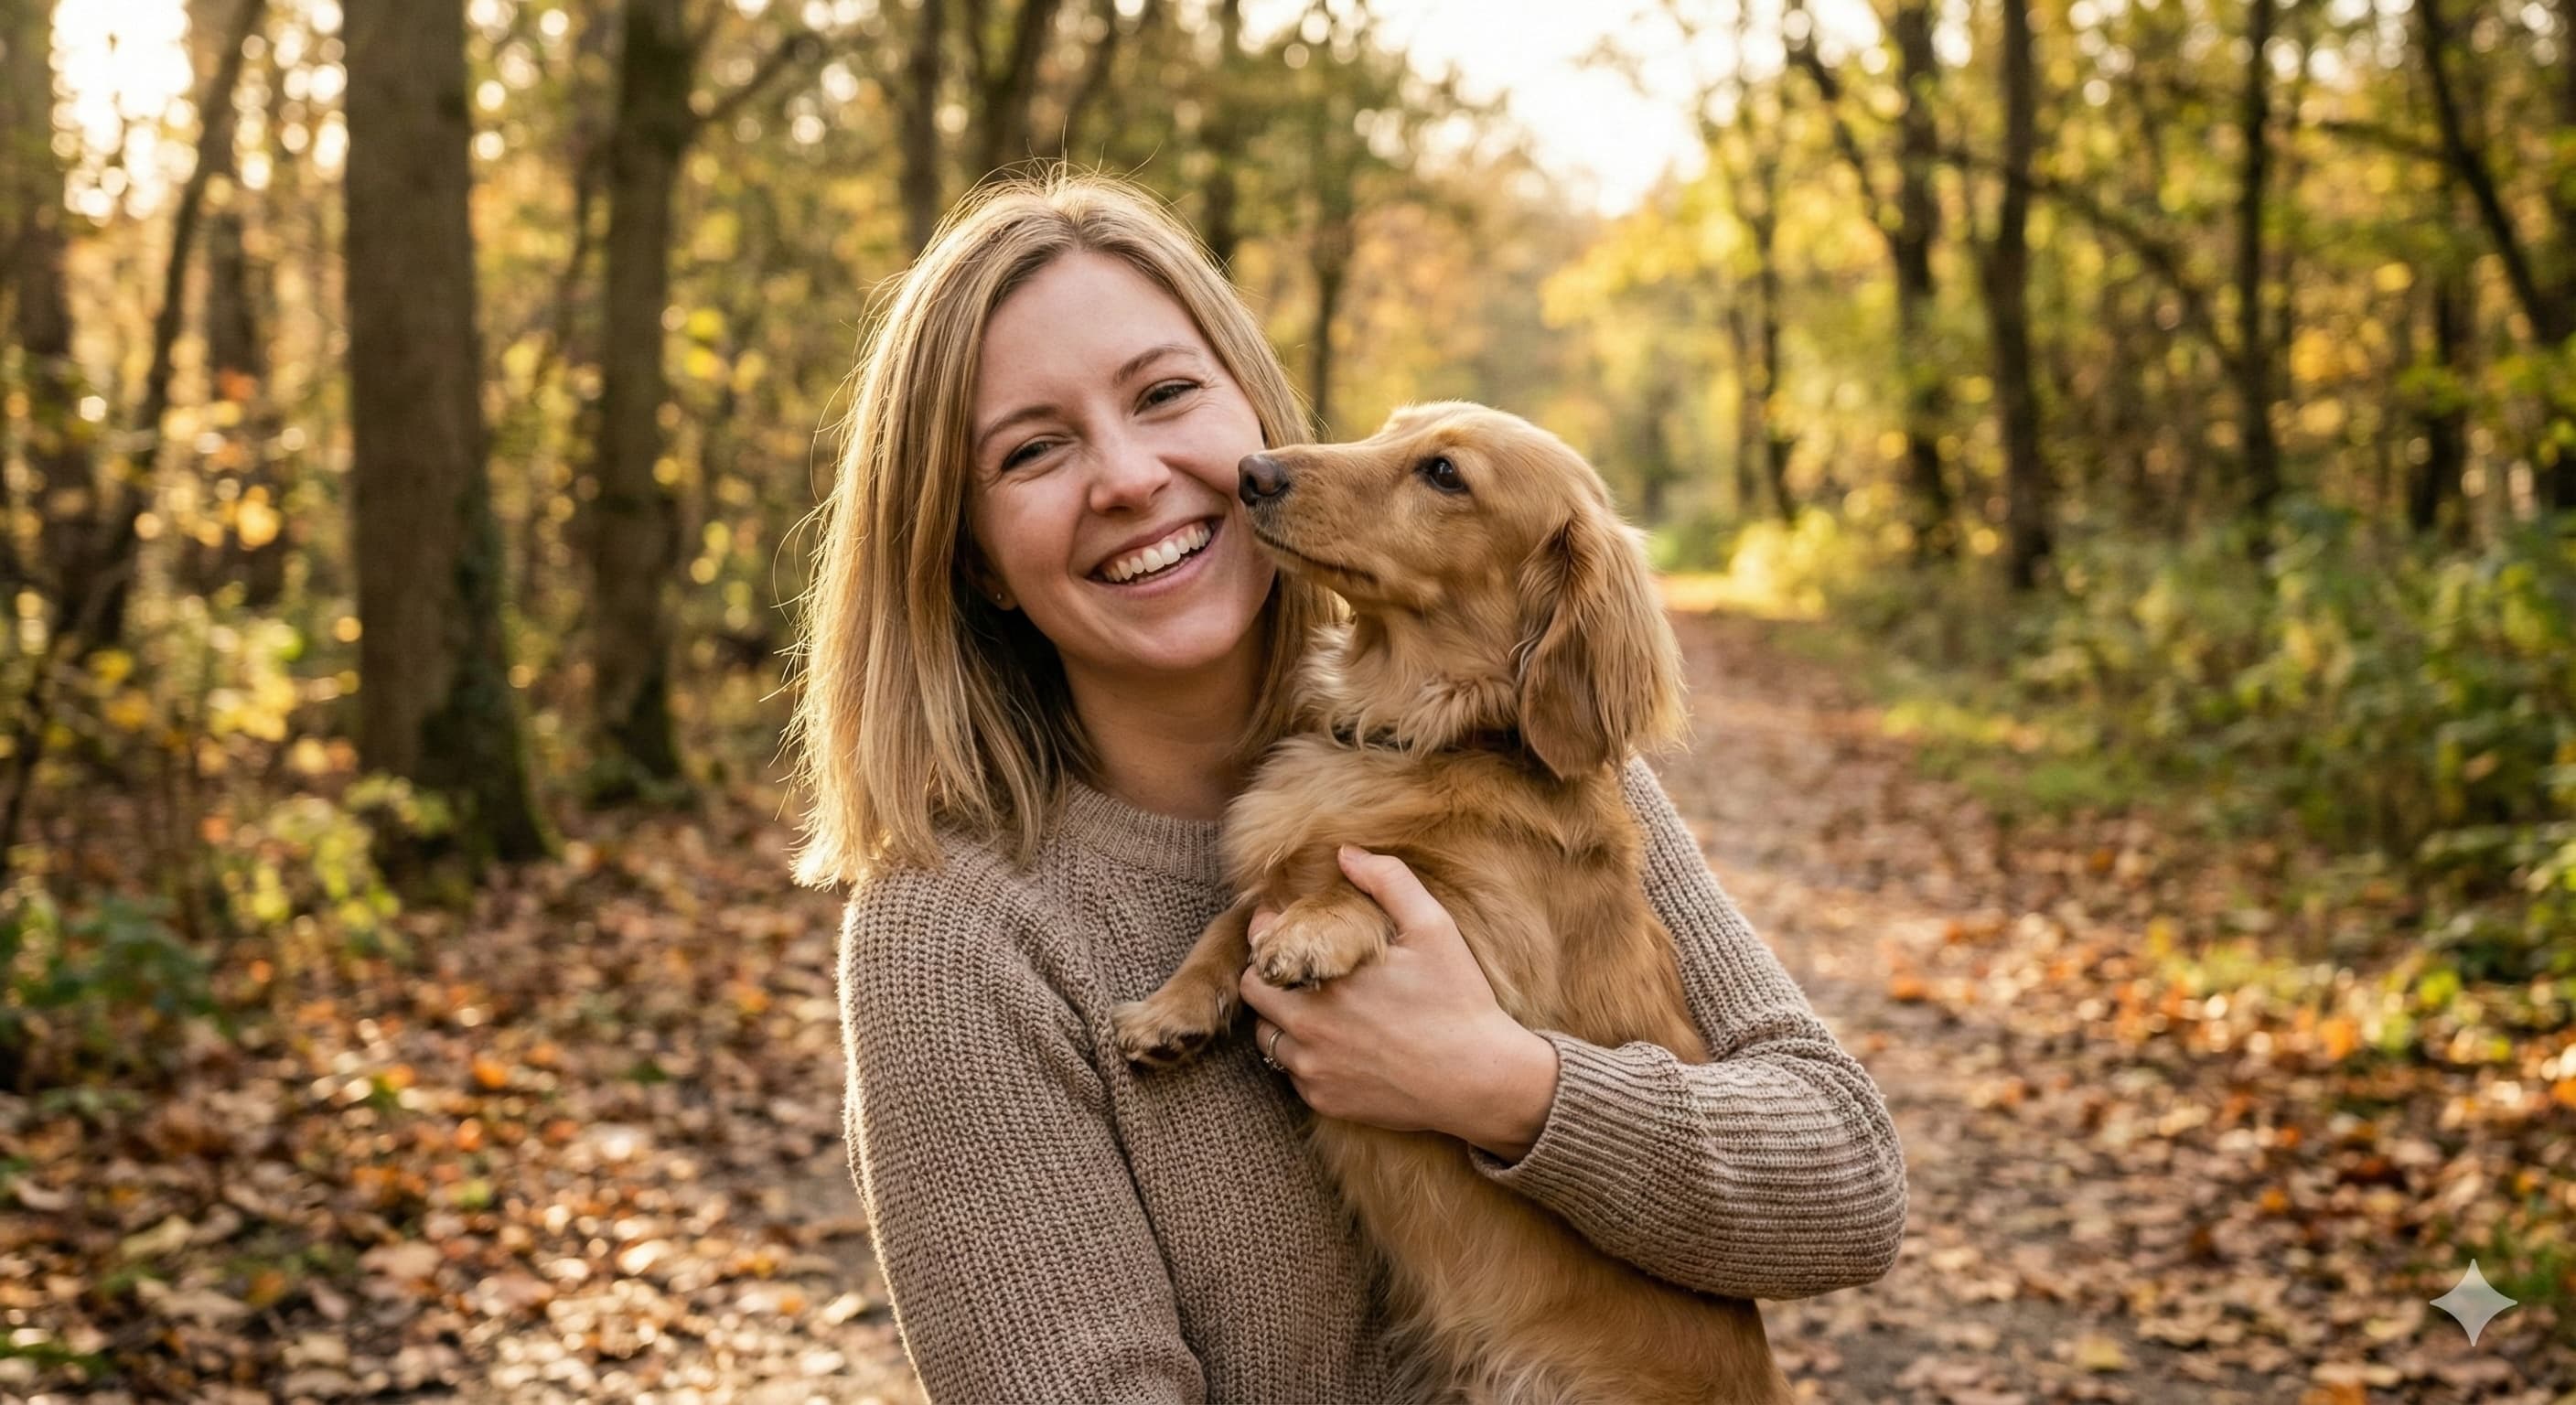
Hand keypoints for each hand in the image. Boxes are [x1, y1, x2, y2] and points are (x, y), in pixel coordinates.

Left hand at [1240, 846, 1560, 1159]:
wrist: (1481, 1079)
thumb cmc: (1458, 1000)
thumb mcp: (1433, 928)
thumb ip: (1388, 882)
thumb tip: (1346, 852)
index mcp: (1325, 981)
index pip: (1259, 950)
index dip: (1267, 934)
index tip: (1284, 927)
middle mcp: (1308, 1028)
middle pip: (1253, 994)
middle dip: (1268, 976)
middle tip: (1299, 968)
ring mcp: (1314, 1070)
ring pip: (1268, 1037)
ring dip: (1282, 1019)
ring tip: (1319, 1005)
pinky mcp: (1326, 1101)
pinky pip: (1294, 1074)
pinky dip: (1307, 1057)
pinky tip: (1340, 1043)